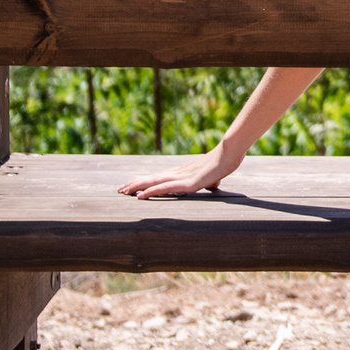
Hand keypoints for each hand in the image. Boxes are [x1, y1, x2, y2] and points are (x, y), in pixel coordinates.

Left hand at [117, 156, 232, 199]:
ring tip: (123, 191)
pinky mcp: (187, 183)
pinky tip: (140, 196)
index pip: (159, 176)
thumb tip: (213, 183)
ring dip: (137, 187)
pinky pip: (165, 188)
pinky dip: (151, 191)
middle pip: (151, 178)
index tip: (132, 184)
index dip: (145, 180)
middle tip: (119, 188)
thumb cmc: (223, 162)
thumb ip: (209, 181)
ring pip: (153, 182)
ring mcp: (181, 177)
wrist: (230, 153)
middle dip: (134, 183)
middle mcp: (178, 173)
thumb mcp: (213, 176)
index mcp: (182, 172)